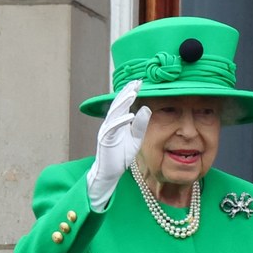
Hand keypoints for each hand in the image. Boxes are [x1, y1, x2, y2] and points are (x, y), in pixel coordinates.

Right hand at [86, 80, 149, 210]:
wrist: (110, 172)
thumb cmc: (121, 155)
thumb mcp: (136, 138)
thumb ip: (140, 124)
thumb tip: (146, 108)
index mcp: (118, 121)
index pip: (125, 104)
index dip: (131, 93)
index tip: (141, 82)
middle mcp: (111, 123)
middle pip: (118, 104)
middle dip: (127, 92)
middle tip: (137, 81)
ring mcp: (107, 130)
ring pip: (114, 113)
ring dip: (123, 102)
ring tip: (133, 92)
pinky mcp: (105, 139)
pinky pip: (113, 128)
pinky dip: (121, 121)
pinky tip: (129, 114)